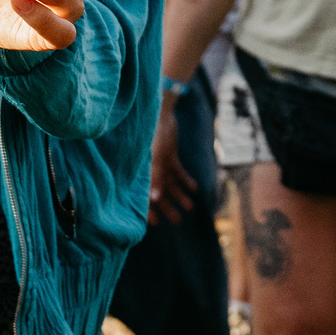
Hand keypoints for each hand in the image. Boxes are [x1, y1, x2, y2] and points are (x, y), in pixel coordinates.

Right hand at [149, 107, 199, 224]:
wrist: (161, 111)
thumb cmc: (154, 133)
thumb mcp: (156, 156)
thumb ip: (156, 176)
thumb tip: (156, 198)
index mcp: (141, 171)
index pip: (143, 196)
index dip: (149, 210)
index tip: (157, 223)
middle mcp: (149, 169)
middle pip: (158, 193)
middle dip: (168, 207)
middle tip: (178, 221)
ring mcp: (159, 162)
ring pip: (170, 183)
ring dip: (179, 195)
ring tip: (190, 208)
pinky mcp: (168, 154)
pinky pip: (177, 171)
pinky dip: (185, 180)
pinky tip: (194, 189)